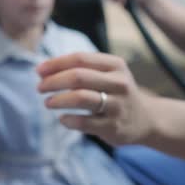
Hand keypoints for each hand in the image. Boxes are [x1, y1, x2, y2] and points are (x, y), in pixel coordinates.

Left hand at [37, 52, 155, 145]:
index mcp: (115, 65)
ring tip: (48, 103)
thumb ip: (81, 70)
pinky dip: (68, 120)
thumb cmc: (116, 92)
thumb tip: (44, 71)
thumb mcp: (108, 74)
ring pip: (80, 98)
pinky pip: (84, 122)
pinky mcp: (113, 126)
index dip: (56, 64)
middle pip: (78, 77)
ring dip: (58, 100)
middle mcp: (119, 83)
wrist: (146, 120)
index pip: (80, 58)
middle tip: (40, 88)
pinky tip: (63, 119)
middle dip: (53, 81)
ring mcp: (117, 105)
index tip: (39, 71)